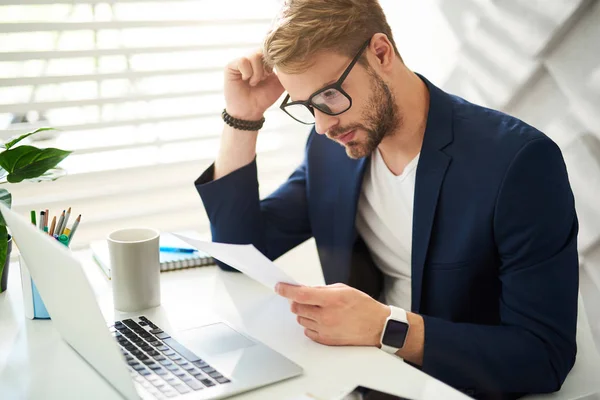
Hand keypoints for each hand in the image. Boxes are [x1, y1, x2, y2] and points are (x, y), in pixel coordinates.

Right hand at [224, 51, 284, 120]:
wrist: (250, 111)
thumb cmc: (263, 98)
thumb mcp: (280, 84)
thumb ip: (285, 71)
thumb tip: (291, 60)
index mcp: (263, 61)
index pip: (271, 50)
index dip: (273, 61)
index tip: (271, 75)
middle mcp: (252, 58)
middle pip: (263, 51)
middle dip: (266, 67)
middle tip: (263, 79)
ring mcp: (242, 61)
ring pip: (254, 56)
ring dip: (257, 72)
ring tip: (254, 83)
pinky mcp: (231, 66)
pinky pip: (243, 61)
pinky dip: (247, 73)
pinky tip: (246, 80)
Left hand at [275, 283, 390, 346]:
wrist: (377, 326)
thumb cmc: (363, 306)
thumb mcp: (343, 289)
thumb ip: (321, 290)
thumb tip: (303, 290)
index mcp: (332, 300)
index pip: (301, 294)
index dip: (287, 290)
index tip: (279, 287)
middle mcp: (326, 316)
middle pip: (296, 307)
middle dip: (296, 301)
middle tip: (302, 298)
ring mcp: (325, 329)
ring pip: (300, 319)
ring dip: (304, 312)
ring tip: (318, 310)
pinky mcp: (326, 340)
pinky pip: (307, 331)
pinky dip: (310, 324)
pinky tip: (321, 320)